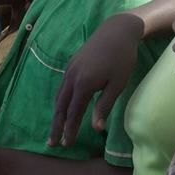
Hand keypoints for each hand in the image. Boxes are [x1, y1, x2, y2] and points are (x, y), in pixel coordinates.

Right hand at [48, 13, 142, 146]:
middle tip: (51, 144)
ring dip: (56, 114)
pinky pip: (62, 87)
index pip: (73, 113)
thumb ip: (104, 106)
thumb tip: (95, 128)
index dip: (69, 130)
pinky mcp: (71, 64)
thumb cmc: (122, 58)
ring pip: (59, 97)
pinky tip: (62, 108)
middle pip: (60, 107)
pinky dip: (60, 101)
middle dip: (56, 126)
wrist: (116, 30)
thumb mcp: (117, 84)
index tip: (66, 145)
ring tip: (55, 130)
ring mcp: (70, 69)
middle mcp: (72, 77)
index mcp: (84, 83)